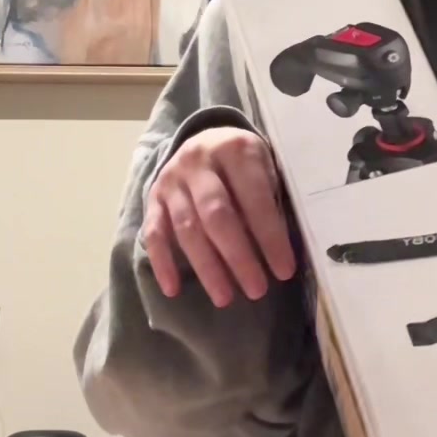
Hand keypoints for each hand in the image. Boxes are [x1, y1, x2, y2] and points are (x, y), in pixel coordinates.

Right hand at [143, 127, 296, 307]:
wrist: (206, 138)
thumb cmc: (246, 162)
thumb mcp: (266, 166)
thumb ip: (270, 199)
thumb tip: (278, 251)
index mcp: (236, 150)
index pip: (254, 199)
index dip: (270, 237)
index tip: (284, 270)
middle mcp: (199, 161)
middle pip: (217, 216)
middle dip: (238, 257)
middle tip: (256, 290)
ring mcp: (172, 180)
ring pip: (186, 229)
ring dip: (206, 267)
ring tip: (225, 298)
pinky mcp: (153, 197)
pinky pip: (154, 233)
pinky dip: (163, 263)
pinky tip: (173, 289)